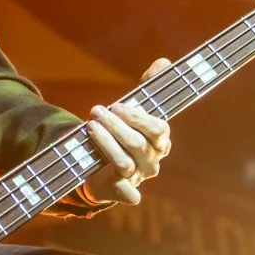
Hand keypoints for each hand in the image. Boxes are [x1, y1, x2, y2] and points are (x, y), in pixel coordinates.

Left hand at [80, 58, 172, 207]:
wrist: (106, 167)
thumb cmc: (124, 132)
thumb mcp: (134, 109)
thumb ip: (148, 87)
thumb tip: (163, 62)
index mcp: (160, 140)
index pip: (158, 129)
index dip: (138, 117)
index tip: (118, 105)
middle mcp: (153, 160)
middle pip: (138, 144)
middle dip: (116, 127)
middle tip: (97, 112)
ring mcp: (139, 177)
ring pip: (125, 162)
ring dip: (106, 144)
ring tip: (90, 126)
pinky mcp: (124, 191)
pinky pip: (126, 192)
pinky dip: (119, 186)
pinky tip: (103, 172)